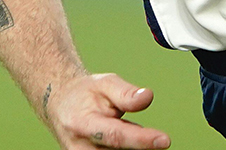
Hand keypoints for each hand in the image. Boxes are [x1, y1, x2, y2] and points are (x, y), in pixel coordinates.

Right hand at [43, 73, 169, 148]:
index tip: (164, 140)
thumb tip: (147, 97)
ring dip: (133, 147)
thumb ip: (125, 93)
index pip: (116, 136)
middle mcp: (81, 148)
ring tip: (130, 132)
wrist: (60, 105)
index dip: (141, 140)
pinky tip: (131, 141)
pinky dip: (127, 149)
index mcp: (83, 123)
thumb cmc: (85, 94)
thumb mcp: (104, 83)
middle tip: (156, 139)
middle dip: (141, 147)